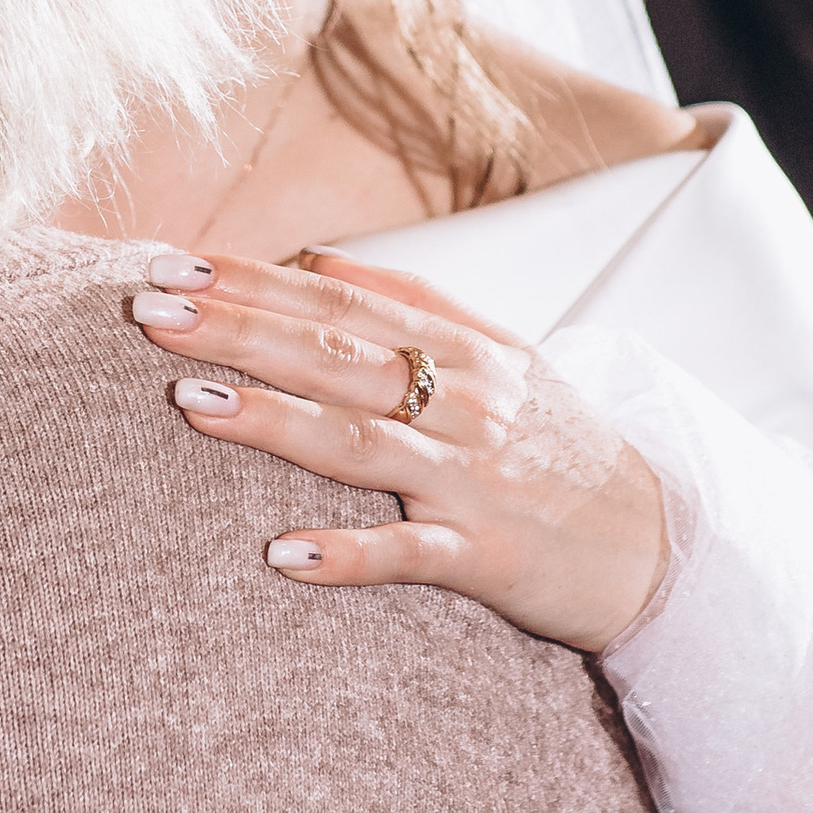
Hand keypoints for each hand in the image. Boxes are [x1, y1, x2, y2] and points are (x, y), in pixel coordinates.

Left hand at [127, 247, 668, 653]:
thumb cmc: (563, 447)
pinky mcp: (487, 556)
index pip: (342, 300)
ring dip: (272, 419)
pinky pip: (408, 554)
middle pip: (336, 355)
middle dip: (237, 329)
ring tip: (189, 401)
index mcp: (464, 349)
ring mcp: (474, 479)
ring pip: (360, 442)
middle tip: (149, 309)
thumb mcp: (505, 357)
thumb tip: (317, 256)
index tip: (176, 263)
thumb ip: (415, 304)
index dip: (255, 280)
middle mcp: (465, 403)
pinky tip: (281, 554)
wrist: (662, 543)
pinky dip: (347, 554)